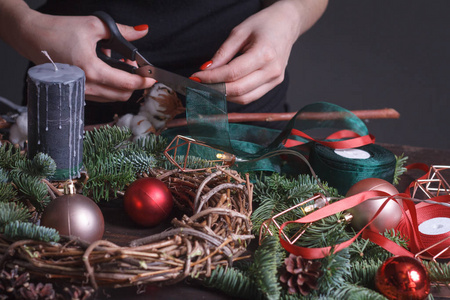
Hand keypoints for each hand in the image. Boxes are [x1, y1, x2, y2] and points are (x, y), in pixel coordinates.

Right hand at [13, 11, 154, 101]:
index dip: (144, 81)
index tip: (153, 77)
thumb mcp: (94, 25)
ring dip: (121, 84)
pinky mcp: (76, 92)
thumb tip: (142, 32)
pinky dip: (109, 86)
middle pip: (122, 95)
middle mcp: (86, 85)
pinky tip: (106, 69)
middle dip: (133, 82)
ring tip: (117, 63)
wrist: (32, 37)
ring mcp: (80, 91)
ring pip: (112, 97)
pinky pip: (101, 96)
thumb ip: (122, 31)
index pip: (126, 83)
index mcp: (92, 70)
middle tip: (132, 65)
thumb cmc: (59, 30)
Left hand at [190, 0, 326, 104]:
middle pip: (238, 90)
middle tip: (200, 84)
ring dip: (225, 96)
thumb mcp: (240, 31)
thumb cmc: (265, 24)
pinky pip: (252, 96)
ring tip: (210, 87)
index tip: (196, 77)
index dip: (212, 78)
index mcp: (264, 54)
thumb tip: (206, 69)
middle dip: (215, 89)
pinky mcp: (274, 84)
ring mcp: (275, 79)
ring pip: (245, 98)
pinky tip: (225, 87)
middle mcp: (272, 70)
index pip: (232, 73)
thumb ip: (223, 53)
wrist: (287, 24)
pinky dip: (236, 95)